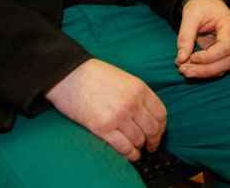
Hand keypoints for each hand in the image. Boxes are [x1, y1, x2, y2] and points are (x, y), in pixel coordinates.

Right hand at [45, 58, 166, 161]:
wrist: (68, 76)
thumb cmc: (94, 75)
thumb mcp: (124, 78)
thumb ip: (137, 94)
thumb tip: (147, 114)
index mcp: (139, 88)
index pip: (161, 114)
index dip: (162, 127)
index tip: (158, 133)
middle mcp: (132, 103)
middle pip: (152, 129)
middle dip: (154, 141)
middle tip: (151, 146)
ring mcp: (118, 116)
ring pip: (139, 140)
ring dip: (139, 148)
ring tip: (137, 150)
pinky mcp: (103, 128)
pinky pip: (124, 147)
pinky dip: (130, 154)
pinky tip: (130, 155)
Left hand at [175, 0, 229, 78]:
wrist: (208, 3)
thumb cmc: (201, 6)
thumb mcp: (190, 16)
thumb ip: (185, 37)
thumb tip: (181, 60)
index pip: (225, 47)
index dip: (208, 57)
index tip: (191, 58)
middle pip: (226, 61)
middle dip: (204, 70)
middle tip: (183, 70)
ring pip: (223, 67)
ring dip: (203, 72)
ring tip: (183, 69)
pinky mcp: (226, 53)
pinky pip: (218, 67)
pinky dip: (204, 70)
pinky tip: (189, 67)